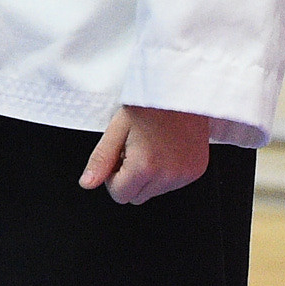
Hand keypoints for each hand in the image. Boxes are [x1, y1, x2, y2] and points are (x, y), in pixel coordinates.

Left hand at [78, 104, 210, 203]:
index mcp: (145, 166)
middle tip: (134, 149)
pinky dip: (165, 172)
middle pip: (137, 197)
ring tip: (151, 146)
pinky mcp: (197, 171)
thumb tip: (87, 183)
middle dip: (130, 178)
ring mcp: (186, 174)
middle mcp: (169, 175)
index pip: (120, 195)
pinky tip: (165, 149)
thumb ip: (101, 159)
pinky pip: (173, 184)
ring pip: (155, 192)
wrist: (180, 88)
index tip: (118, 156)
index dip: (113, 177)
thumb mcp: (116, 128)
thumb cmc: (148, 104)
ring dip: (148, 176)